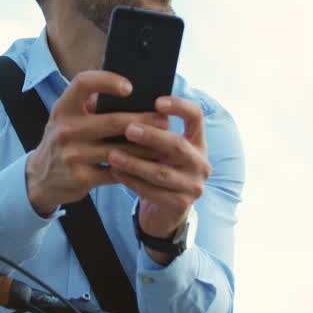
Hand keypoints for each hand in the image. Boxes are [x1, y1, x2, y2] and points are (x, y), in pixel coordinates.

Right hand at [25, 71, 168, 215]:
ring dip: (147, 146)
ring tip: (164, 141)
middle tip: (163, 120)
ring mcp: (73, 155)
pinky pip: (118, 171)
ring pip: (121, 149)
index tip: (129, 87)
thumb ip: (89, 104)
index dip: (107, 80)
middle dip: (144, 120)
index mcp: (63, 108)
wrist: (40, 178)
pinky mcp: (82, 178)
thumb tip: (131, 91)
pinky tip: (150, 164)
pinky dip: (136, 167)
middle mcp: (66, 129)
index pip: (83, 83)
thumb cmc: (63, 140)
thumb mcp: (66, 117)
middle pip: (114, 120)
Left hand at [107, 96, 210, 244]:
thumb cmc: (155, 168)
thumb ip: (146, 128)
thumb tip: (112, 104)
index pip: (196, 116)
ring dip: (135, 162)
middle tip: (128, 129)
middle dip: (152, 136)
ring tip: (112, 154)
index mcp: (197, 141)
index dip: (179, 106)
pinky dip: (132, 181)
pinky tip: (115, 173)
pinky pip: (153, 192)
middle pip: (178, 145)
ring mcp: (193, 186)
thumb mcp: (158, 149)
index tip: (157, 102)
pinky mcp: (181, 205)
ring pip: (162, 172)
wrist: (163, 210)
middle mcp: (201, 162)